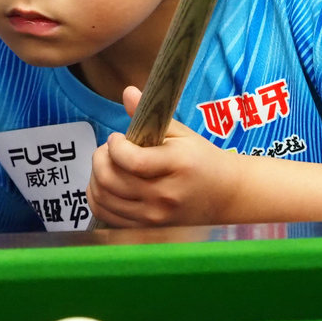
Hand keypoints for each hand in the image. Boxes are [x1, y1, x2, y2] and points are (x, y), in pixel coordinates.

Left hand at [87, 86, 239, 227]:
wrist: (226, 196)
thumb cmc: (202, 160)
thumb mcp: (182, 134)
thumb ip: (151, 114)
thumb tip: (127, 92)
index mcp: (177, 166)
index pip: (132, 161)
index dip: (115, 147)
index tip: (117, 137)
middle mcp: (165, 196)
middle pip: (111, 180)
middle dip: (100, 158)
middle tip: (109, 149)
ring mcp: (155, 217)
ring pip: (104, 198)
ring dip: (96, 177)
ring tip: (108, 164)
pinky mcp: (147, 228)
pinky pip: (107, 216)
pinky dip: (98, 198)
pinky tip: (106, 184)